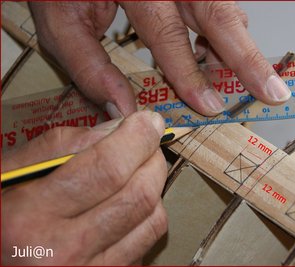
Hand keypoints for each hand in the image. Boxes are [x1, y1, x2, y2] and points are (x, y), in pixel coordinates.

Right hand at [1, 111, 167, 264]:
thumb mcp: (9, 175)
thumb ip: (58, 146)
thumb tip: (117, 128)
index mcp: (30, 218)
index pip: (106, 168)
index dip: (137, 138)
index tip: (149, 122)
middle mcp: (62, 252)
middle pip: (138, 194)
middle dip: (153, 159)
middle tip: (148, 143)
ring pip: (152, 220)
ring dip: (154, 187)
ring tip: (137, 172)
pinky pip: (147, 243)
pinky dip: (146, 216)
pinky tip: (126, 205)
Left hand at [29, 1, 290, 116]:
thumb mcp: (60, 23)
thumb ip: (88, 66)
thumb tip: (123, 109)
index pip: (168, 35)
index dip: (190, 73)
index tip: (210, 105)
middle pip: (218, 12)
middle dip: (248, 57)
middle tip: (273, 91)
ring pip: (224, 8)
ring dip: (236, 46)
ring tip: (239, 80)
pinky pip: (216, 4)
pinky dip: (223, 32)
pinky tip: (216, 54)